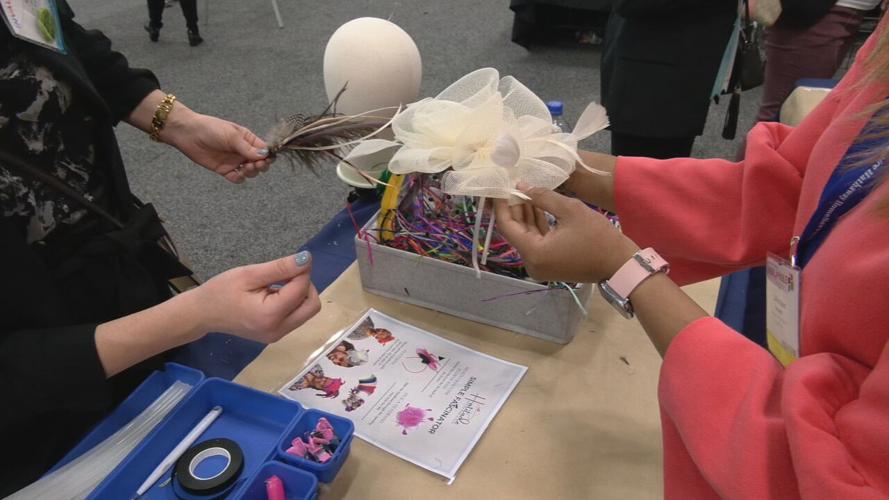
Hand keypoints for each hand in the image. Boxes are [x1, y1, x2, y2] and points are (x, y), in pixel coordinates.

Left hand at [164, 108, 271, 183]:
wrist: (188, 134)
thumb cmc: (211, 129)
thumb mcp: (232, 136)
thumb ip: (248, 148)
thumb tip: (265, 155)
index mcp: (248, 140)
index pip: (264, 150)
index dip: (268, 155)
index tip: (267, 159)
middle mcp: (243, 151)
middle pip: (260, 163)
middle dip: (261, 166)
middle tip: (256, 164)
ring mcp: (234, 161)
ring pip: (250, 172)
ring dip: (251, 172)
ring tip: (245, 168)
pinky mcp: (224, 170)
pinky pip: (236, 178)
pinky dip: (239, 178)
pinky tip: (236, 174)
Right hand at [188, 252, 320, 342]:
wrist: (202, 313)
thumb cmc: (221, 290)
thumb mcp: (249, 274)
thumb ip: (280, 268)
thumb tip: (307, 259)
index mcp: (270, 315)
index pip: (302, 289)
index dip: (302, 271)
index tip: (291, 261)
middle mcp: (278, 330)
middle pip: (312, 305)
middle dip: (305, 285)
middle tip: (285, 275)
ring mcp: (277, 336)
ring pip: (307, 311)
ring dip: (300, 294)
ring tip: (276, 285)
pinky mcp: (276, 335)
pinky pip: (296, 316)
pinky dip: (293, 302)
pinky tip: (274, 295)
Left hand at [494, 184, 637, 282]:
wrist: (619, 264)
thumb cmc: (597, 237)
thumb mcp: (570, 210)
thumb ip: (542, 196)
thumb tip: (521, 186)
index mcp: (533, 252)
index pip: (507, 225)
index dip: (502, 204)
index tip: (501, 185)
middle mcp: (531, 262)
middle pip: (515, 230)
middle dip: (514, 206)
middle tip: (512, 183)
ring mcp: (540, 265)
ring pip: (526, 235)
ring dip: (525, 214)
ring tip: (524, 188)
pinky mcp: (549, 263)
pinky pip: (536, 241)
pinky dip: (536, 224)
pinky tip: (536, 204)